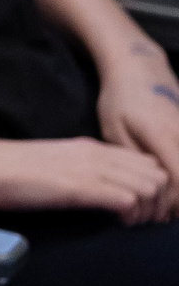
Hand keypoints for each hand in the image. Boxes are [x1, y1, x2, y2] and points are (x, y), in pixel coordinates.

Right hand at [0, 134, 168, 223]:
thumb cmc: (5, 170)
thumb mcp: (51, 164)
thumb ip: (77, 170)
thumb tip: (94, 189)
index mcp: (89, 147)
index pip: (146, 162)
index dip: (153, 187)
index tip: (141, 209)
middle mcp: (95, 154)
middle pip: (156, 174)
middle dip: (158, 201)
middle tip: (141, 220)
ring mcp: (88, 169)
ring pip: (150, 186)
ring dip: (148, 210)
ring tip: (131, 224)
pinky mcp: (78, 188)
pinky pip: (128, 199)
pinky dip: (131, 216)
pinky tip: (117, 224)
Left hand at [96, 37, 178, 218]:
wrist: (140, 70)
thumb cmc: (120, 100)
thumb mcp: (114, 129)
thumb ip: (131, 159)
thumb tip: (141, 190)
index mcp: (162, 135)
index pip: (178, 179)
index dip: (172, 202)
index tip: (156, 214)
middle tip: (158, 216)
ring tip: (164, 205)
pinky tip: (171, 187)